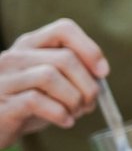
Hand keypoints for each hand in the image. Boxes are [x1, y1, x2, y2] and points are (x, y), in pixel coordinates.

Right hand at [0, 19, 108, 146]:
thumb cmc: (28, 103)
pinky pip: (35, 100)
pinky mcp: (2, 102)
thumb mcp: (51, 83)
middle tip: (91, 103)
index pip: (64, 29)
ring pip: (50, 76)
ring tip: (76, 112)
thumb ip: (72, 74)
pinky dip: (59, 113)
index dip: (90, 49)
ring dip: (74, 98)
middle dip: (88, 84)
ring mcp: (5, 79)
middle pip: (64, 58)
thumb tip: (101, 76)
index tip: (103, 72)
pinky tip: (65, 121)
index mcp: (30, 45)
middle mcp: (15, 57)